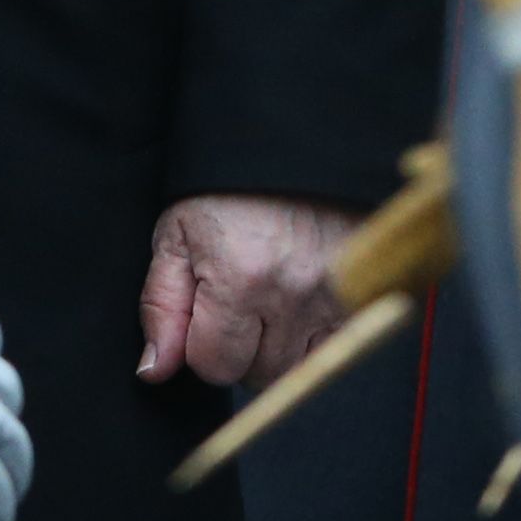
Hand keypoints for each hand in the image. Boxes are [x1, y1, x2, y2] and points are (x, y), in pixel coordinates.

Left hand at [137, 195, 353, 389]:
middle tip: (240, 298)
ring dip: (279, 349)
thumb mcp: (177, 234)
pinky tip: (302, 304)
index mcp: (241, 276)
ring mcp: (336, 298)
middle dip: (241, 347)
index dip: (202, 342)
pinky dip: (314, 341)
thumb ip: (162, 306)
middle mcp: (293, 294)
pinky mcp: (366, 298)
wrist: (295, 146)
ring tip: (271, 300)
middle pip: (257, 374)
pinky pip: (335, 353)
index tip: (208, 308)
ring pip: (296, 371)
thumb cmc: (229, 190)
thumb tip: (154, 371)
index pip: (214, 365)